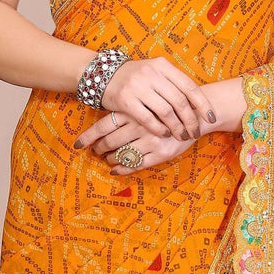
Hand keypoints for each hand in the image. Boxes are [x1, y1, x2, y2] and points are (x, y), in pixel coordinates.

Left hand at [75, 110, 194, 174]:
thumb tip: (104, 124)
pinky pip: (136, 165)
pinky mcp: (161, 154)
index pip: (102, 126)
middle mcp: (139, 126)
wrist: (196, 114)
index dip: (88, 137)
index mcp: (132, 111)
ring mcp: (150, 141)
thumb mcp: (145, 103)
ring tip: (107, 159)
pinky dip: (123, 169)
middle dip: (99, 149)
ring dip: (110, 159)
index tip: (77, 145)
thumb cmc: (167, 107)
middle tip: (96, 151)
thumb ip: (127, 111)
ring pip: (122, 155)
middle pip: (110, 142)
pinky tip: (116, 170)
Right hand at [100, 56, 217, 141]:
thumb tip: (198, 104)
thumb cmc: (136, 77)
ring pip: (166, 112)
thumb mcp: (155, 72)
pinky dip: (159, 128)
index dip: (203, 104)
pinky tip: (165, 134)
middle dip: (190, 120)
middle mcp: (152, 74)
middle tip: (195, 132)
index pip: (189, 86)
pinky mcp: (125, 100)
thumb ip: (173, 84)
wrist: (104, 75)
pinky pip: (147, 119)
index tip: (211, 118)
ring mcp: (138, 86)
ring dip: (176, 127)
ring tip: (182, 136)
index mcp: (163, 66)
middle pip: (179, 102)